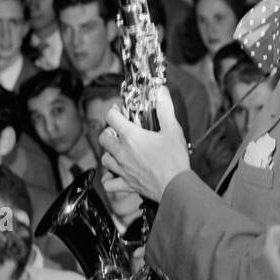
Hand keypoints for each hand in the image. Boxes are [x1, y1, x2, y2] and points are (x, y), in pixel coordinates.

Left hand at [98, 87, 190, 204]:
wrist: (176, 186)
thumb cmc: (174, 160)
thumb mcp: (173, 129)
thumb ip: (165, 109)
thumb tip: (161, 92)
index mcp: (131, 137)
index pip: (111, 117)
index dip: (114, 110)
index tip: (119, 110)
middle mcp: (122, 152)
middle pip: (103, 138)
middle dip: (108, 131)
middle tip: (118, 130)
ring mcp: (122, 169)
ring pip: (104, 159)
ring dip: (109, 153)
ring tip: (118, 150)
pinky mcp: (126, 184)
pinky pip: (109, 183)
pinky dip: (109, 178)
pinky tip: (115, 174)